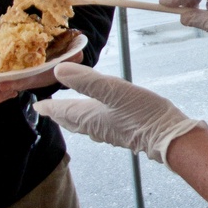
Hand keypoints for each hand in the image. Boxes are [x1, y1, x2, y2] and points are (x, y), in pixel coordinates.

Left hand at [35, 63, 204, 162]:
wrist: (169, 136)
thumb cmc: (142, 113)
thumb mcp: (113, 90)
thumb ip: (85, 81)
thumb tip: (58, 71)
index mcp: (89, 116)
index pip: (62, 111)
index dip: (49, 107)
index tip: (38, 106)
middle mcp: (96, 127)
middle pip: (71, 120)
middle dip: (59, 114)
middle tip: (49, 110)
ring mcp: (110, 131)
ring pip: (84, 124)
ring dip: (73, 118)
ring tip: (69, 113)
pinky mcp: (123, 132)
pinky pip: (99, 125)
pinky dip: (90, 119)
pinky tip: (100, 116)